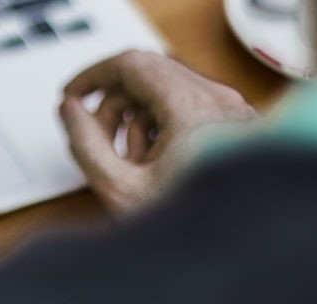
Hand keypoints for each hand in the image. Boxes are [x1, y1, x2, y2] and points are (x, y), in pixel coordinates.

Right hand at [59, 50, 256, 213]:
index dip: (93, 76)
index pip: (131, 64)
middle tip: (95, 136)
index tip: (72, 95)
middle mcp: (220, 101)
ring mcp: (235, 113)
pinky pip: (191, 109)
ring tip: (132, 162)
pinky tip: (158, 165)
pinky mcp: (241, 127)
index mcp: (193, 108)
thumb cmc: (200, 230)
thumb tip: (71, 110)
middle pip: (149, 75)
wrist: (245, 253)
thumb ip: (86, 144)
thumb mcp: (122, 190)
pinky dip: (165, 126)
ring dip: (138, 118)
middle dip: (114, 104)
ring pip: (169, 92)